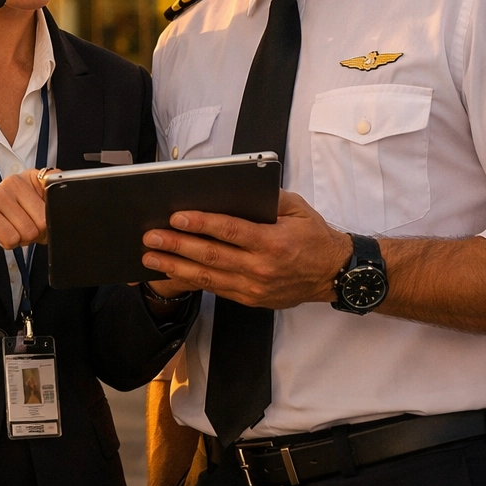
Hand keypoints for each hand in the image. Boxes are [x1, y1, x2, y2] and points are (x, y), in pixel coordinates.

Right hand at [0, 169, 53, 276]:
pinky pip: (12, 238)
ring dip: (20, 240)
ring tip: (8, 230)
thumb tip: (64, 217)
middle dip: (35, 233)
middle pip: (44, 220)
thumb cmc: (6, 220)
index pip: (57, 191)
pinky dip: (8, 244)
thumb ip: (50, 209)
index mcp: (31, 178)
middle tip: (20, 227)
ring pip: (28, 231)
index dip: (53, 214)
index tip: (41, 216)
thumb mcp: (33, 213)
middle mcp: (15, 181)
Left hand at [138, 191, 352, 308]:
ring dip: (175, 267)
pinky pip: (215, 289)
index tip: (176, 217)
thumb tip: (237, 187)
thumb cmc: (314, 237)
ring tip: (150, 258)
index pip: (230, 230)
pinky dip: (190, 281)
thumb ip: (268, 197)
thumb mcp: (297, 208)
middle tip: (151, 237)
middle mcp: (262, 268)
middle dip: (177, 246)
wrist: (334, 274)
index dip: (201, 223)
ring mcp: (254, 287)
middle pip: (212, 256)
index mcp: (273, 242)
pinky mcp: (250, 298)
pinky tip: (170, 273)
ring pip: (208, 277)